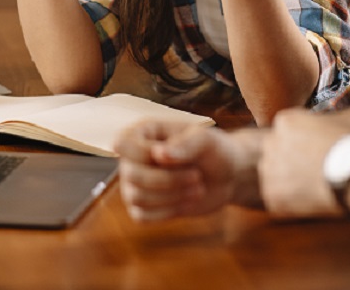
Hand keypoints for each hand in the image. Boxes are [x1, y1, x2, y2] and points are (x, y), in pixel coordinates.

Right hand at [114, 119, 243, 220]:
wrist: (227, 175)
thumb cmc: (214, 150)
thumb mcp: (206, 140)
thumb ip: (185, 144)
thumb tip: (159, 155)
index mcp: (143, 132)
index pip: (122, 143)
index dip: (144, 154)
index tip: (174, 156)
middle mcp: (133, 157)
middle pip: (132, 175)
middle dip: (168, 180)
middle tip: (197, 176)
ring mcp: (135, 183)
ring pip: (137, 197)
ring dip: (171, 196)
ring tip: (197, 188)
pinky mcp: (143, 206)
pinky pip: (141, 216)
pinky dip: (168, 212)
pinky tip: (188, 202)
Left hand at [258, 109, 348, 217]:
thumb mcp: (331, 122)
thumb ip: (313, 127)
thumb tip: (315, 136)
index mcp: (284, 121)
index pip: (282, 133)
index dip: (298, 145)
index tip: (311, 153)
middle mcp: (271, 142)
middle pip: (274, 153)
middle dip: (289, 162)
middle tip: (311, 171)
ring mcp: (269, 169)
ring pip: (273, 177)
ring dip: (288, 183)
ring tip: (314, 187)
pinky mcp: (272, 194)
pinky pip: (277, 200)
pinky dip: (291, 203)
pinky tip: (312, 200)